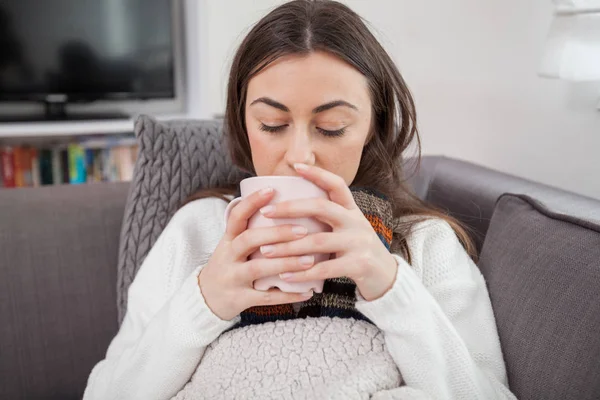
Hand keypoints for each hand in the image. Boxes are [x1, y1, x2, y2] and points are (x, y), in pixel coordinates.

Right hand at [198, 187, 314, 320]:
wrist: (205, 299)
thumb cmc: (229, 266)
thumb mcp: (232, 245)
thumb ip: (252, 230)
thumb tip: (286, 206)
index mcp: (228, 240)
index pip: (237, 216)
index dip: (252, 202)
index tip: (272, 190)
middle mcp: (228, 257)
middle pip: (249, 239)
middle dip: (277, 233)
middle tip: (303, 230)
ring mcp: (233, 278)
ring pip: (258, 268)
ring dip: (286, 263)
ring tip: (310, 260)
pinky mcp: (240, 299)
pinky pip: (266, 297)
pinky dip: (288, 295)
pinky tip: (307, 292)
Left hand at [257, 163, 397, 301]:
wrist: (387, 277)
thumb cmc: (357, 251)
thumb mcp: (348, 229)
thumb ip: (327, 220)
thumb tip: (290, 209)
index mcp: (352, 210)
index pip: (336, 184)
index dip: (317, 174)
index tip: (295, 166)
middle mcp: (356, 222)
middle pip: (322, 208)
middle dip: (291, 208)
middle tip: (266, 212)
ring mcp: (359, 243)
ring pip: (318, 241)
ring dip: (288, 247)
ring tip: (266, 250)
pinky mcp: (359, 265)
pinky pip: (325, 269)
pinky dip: (302, 273)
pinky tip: (284, 276)